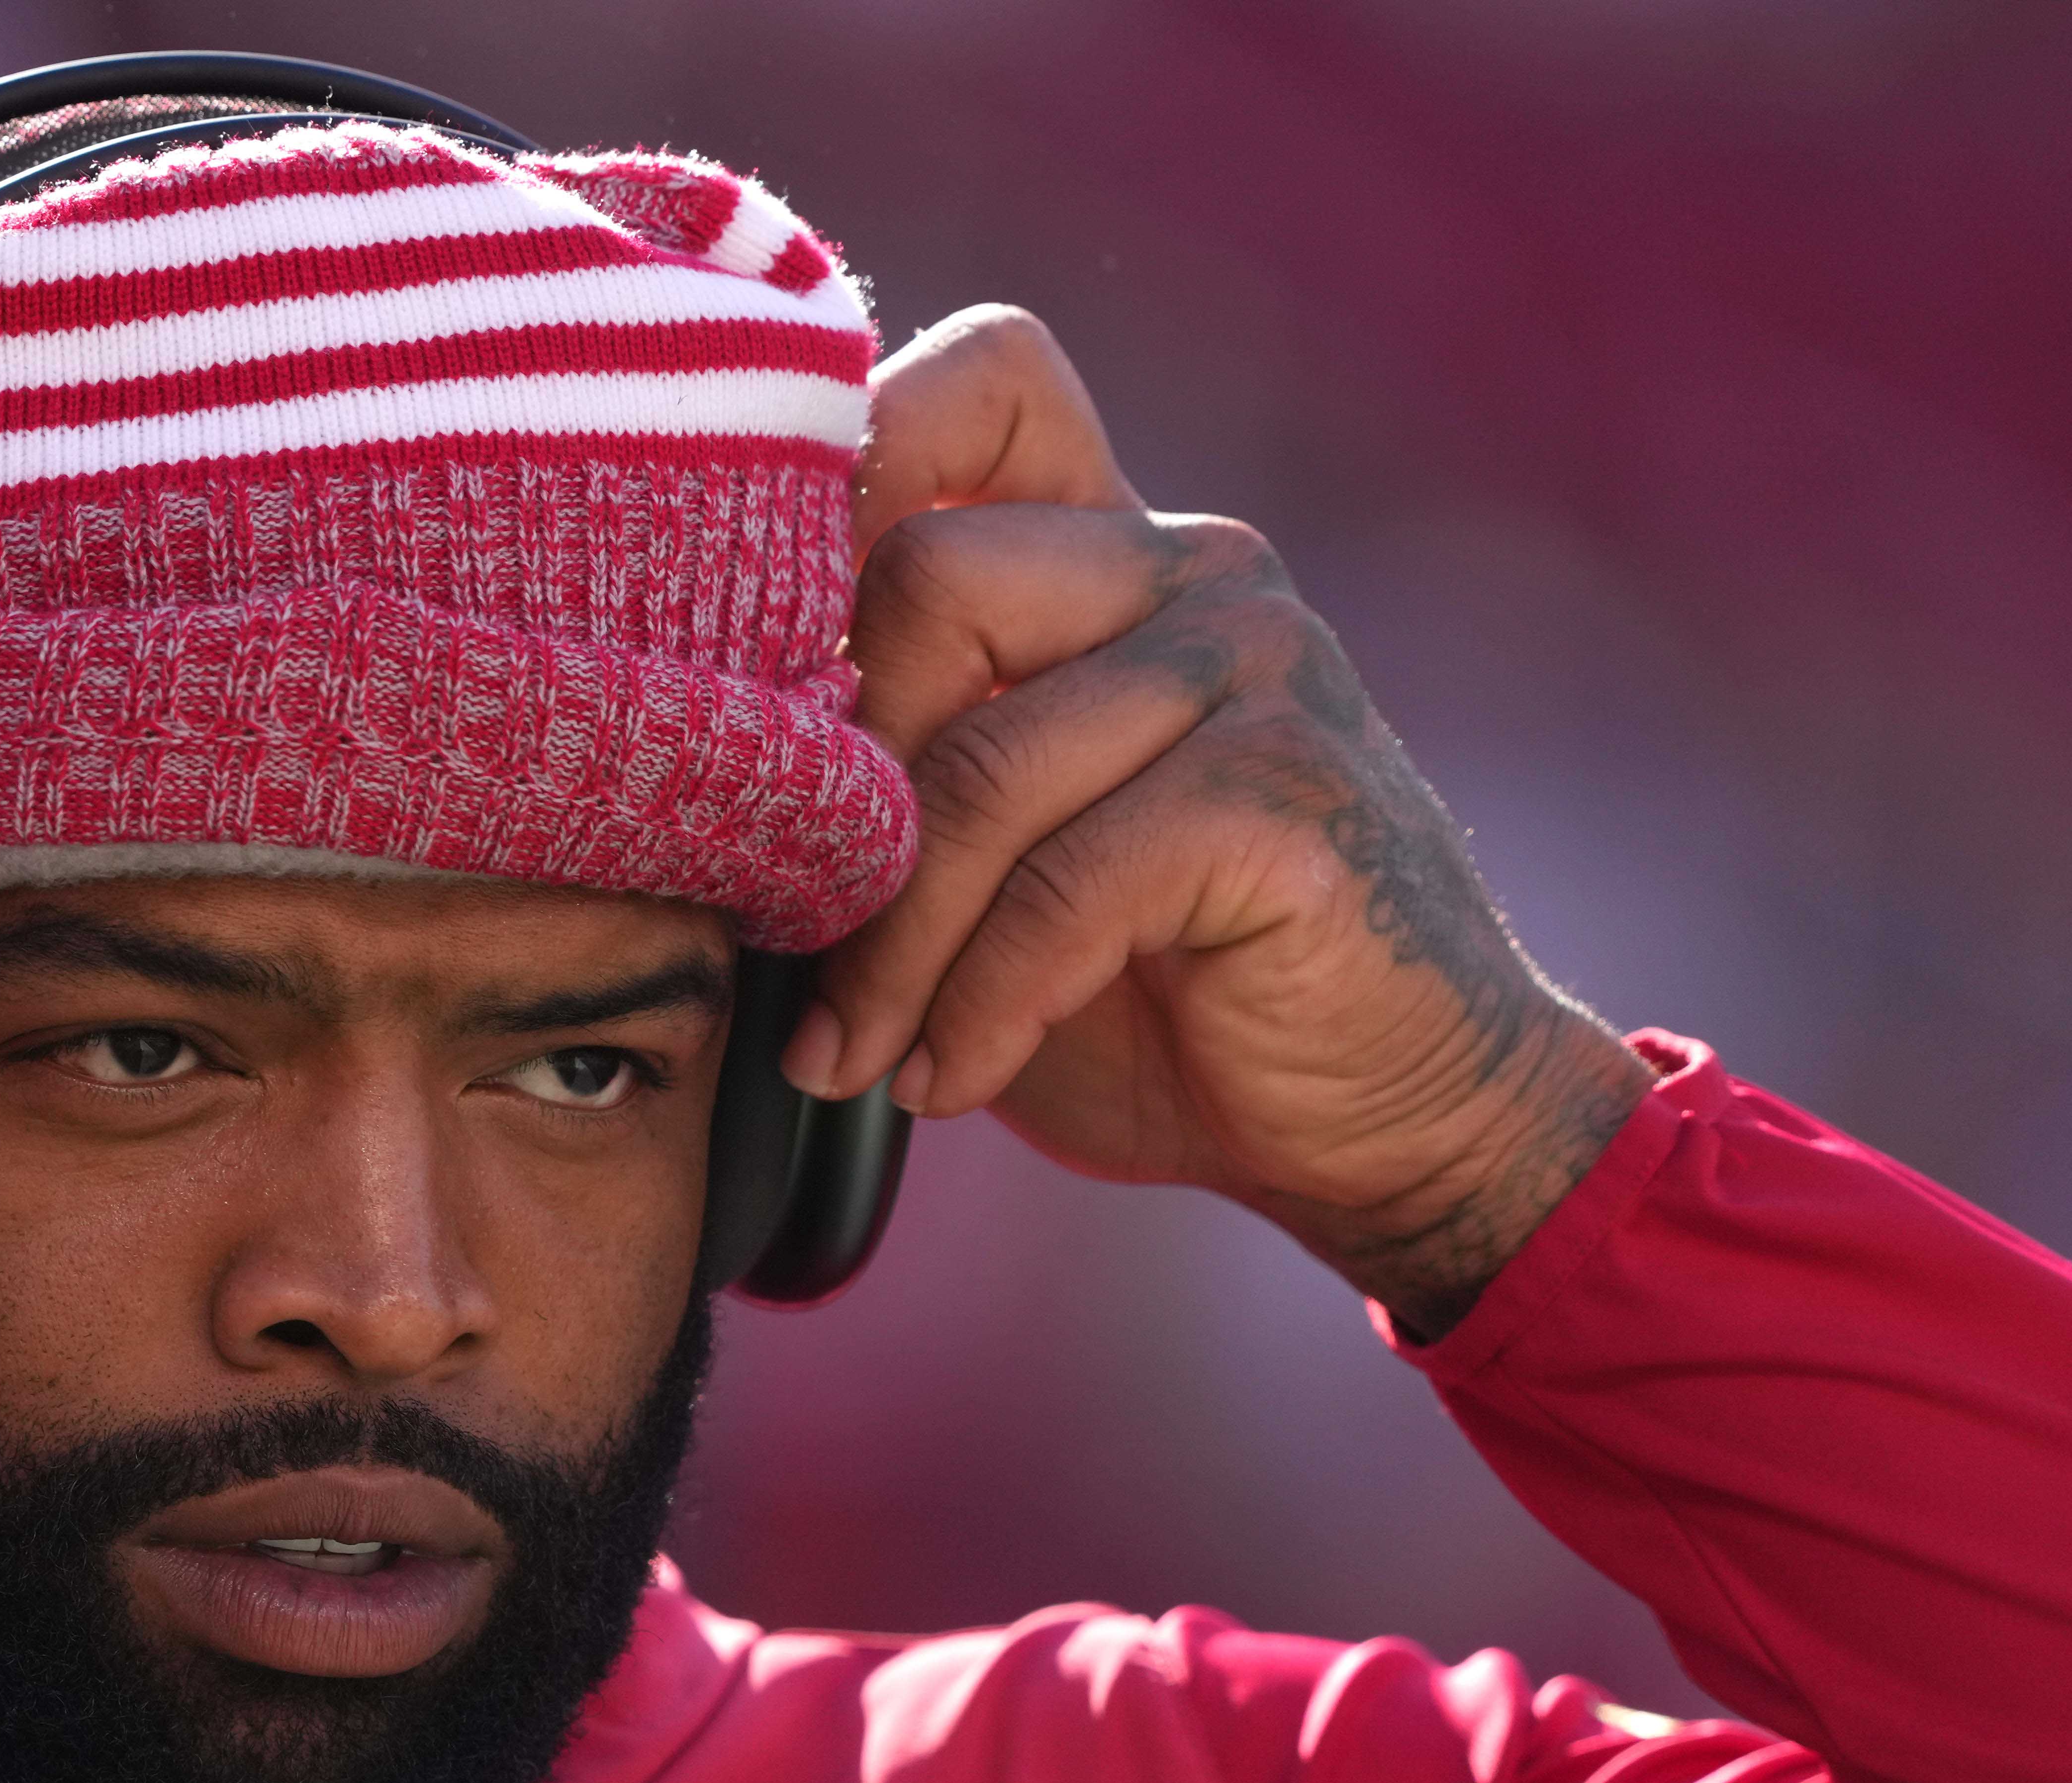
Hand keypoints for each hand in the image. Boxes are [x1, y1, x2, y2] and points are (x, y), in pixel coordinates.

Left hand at [795, 308, 1650, 1335]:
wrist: (1388, 1114)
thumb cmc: (1157, 994)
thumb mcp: (1001, 855)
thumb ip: (898, 761)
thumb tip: (683, 749)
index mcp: (1114, 548)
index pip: (981, 379)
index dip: (849, 463)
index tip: (766, 666)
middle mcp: (1193, 567)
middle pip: (922, 580)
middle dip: (827, 796)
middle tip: (797, 949)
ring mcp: (1255, 666)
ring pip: (976, 767)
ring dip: (887, 947)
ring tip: (857, 1059)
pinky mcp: (1282, 793)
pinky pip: (1062, 888)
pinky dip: (979, 1007)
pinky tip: (953, 1080)